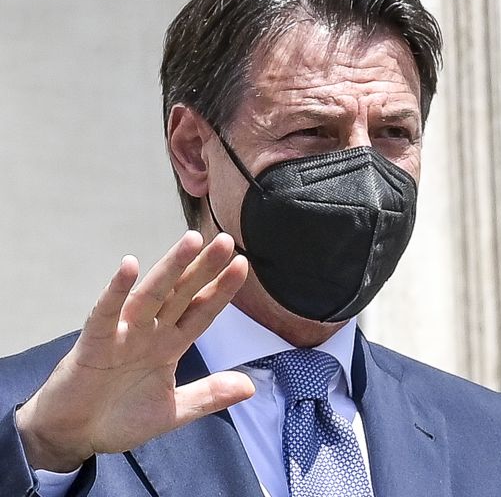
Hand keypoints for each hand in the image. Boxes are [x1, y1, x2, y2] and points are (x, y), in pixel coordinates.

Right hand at [16, 231, 253, 471]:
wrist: (75, 436)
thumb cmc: (121, 418)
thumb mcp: (173, 411)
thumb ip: (209, 395)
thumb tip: (251, 387)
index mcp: (170, 344)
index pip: (201, 312)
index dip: (221, 290)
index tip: (242, 265)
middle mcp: (151, 331)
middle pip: (182, 293)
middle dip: (203, 268)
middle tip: (225, 240)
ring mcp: (123, 332)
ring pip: (151, 294)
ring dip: (171, 267)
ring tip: (192, 241)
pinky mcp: (95, 341)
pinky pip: (106, 312)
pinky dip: (116, 290)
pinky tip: (130, 266)